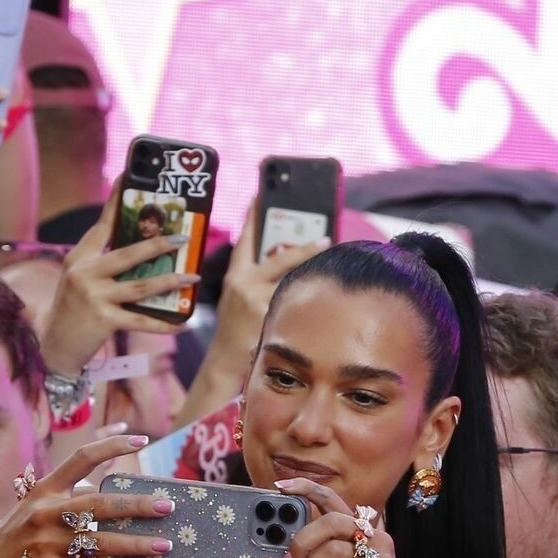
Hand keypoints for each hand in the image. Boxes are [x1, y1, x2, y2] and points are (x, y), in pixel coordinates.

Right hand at [0, 433, 172, 557]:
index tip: (141, 438)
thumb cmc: (18, 535)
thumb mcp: (36, 506)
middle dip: (135, 506)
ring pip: (100, 544)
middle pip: (98, 505)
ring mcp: (45, 545)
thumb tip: (112, 484)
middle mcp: (45, 514)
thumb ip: (71, 495)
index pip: (80, 459)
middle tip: (167, 507)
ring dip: (136, 547)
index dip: (111, 445)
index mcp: (44, 490)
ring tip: (165, 547)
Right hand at [37, 190, 193, 376]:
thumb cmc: (74, 311)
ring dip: (171, 281)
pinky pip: (142, 319)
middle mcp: (84, 273)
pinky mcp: (103, 319)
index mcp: (79, 258)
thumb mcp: (82, 280)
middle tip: (185, 237)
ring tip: (194, 277)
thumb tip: (145, 249)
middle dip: (160, 244)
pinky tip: (183, 323)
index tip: (129, 176)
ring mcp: (93, 296)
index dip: (117, 202)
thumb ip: (104, 264)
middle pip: (129, 253)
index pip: (102, 226)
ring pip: (141, 285)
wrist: (55, 347)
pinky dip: (165, 323)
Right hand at [214, 196, 331, 359]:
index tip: (261, 194)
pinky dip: (311, 294)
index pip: (245, 240)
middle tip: (326, 238)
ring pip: (291, 278)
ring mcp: (254, 298)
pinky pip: (294, 297)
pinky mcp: (267, 313)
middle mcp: (242, 283)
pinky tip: (327, 294)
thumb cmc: (236, 330)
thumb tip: (291, 261)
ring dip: (313, 270)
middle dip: (304, 248)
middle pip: (279, 258)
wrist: (223, 362)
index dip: (253, 216)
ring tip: (334, 260)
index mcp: (234, 276)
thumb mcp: (240, 299)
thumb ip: (258, 281)